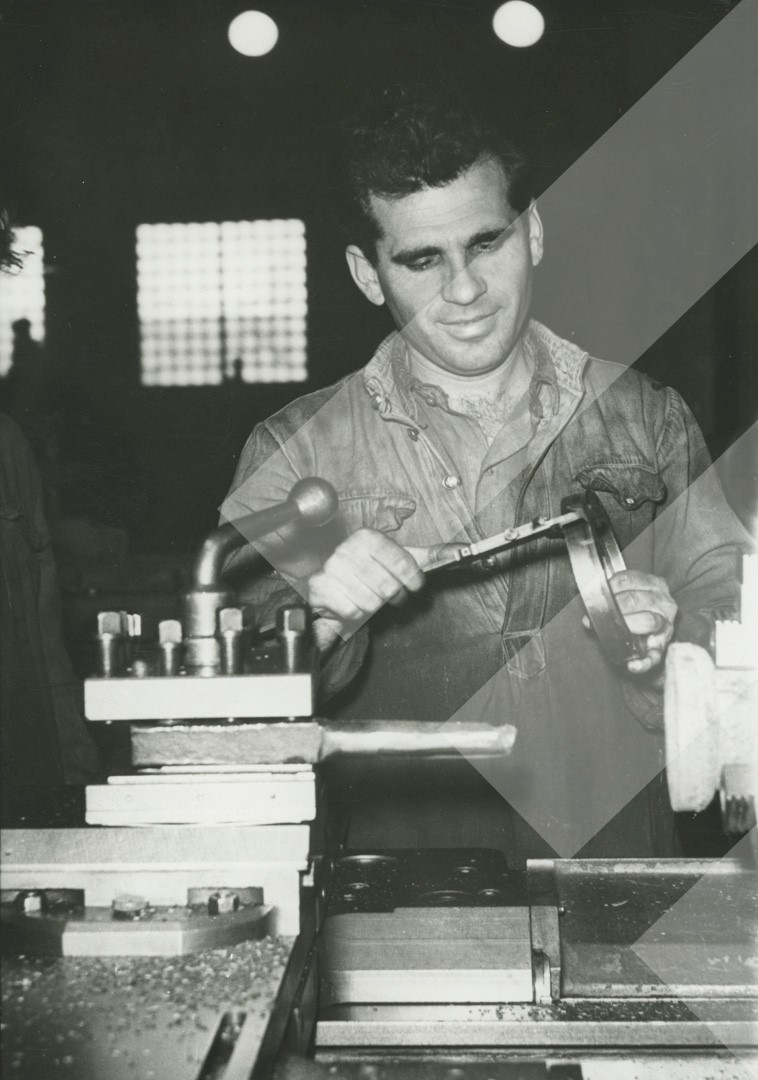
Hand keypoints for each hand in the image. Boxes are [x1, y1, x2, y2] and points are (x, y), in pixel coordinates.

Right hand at [306, 528, 463, 628]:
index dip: (413, 579)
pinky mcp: (320, 587)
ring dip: (374, 606)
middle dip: (394, 597)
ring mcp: (332, 567)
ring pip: (371, 601)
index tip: (415, 586)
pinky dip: (356, 614)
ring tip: (368, 598)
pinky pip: (353, 610)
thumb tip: (462, 549)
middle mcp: (347, 548)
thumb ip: (431, 555)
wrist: (333, 588)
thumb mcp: (400, 560)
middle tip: (390, 596)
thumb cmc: (370, 573)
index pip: (402, 562)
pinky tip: (352, 603)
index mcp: (368, 537)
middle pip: (388, 586)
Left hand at [584, 569, 676, 674]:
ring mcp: (666, 627)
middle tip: (602, 613)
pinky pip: (654, 656)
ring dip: (627, 624)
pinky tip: (632, 666)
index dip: (612, 586)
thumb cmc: (636, 612)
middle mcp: (665, 603)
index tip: (600, 594)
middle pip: (638, 599)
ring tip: (614, 628)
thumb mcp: (626, 600)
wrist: (651, 636)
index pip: (632, 579)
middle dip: (616, 606)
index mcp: (655, 585)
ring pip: (649, 621)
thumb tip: (588, 618)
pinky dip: (642, 663)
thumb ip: (608, 602)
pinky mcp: (662, 648)